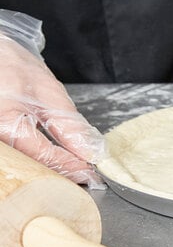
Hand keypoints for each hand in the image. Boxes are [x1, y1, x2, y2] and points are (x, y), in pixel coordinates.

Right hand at [0, 13, 105, 185]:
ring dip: (46, 169)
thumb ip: (69, 125)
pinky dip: (34, 161)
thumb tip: (90, 151)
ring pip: (22, 164)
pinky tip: (50, 162)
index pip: (41, 154)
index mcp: (4, 121)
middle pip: (29, 166)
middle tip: (82, 175)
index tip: (89, 172)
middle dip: (57, 172)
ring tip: (70, 169)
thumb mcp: (50, 94)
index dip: (68, 166)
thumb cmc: (18, 70)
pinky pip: (15, 157)